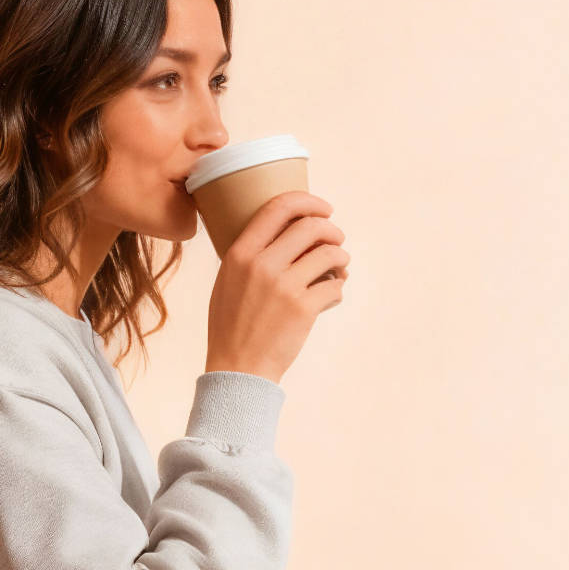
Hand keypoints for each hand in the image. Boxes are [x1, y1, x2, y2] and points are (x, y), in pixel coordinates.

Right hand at [206, 191, 345, 385]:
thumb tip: (286, 231)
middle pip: (311, 227)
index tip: (324, 209)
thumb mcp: (227, 281)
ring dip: (341, 260)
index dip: (308, 202)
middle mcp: (262, 265)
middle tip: (336, 242)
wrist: (237, 367)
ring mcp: (284, 287)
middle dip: (332, 231)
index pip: (279, 207)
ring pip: (330, 254)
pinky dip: (338, 289)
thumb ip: (249, 254)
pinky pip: (334, 287)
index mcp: (240, 254)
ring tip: (339, 269)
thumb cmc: (232, 325)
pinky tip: (331, 296)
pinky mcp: (303, 309)